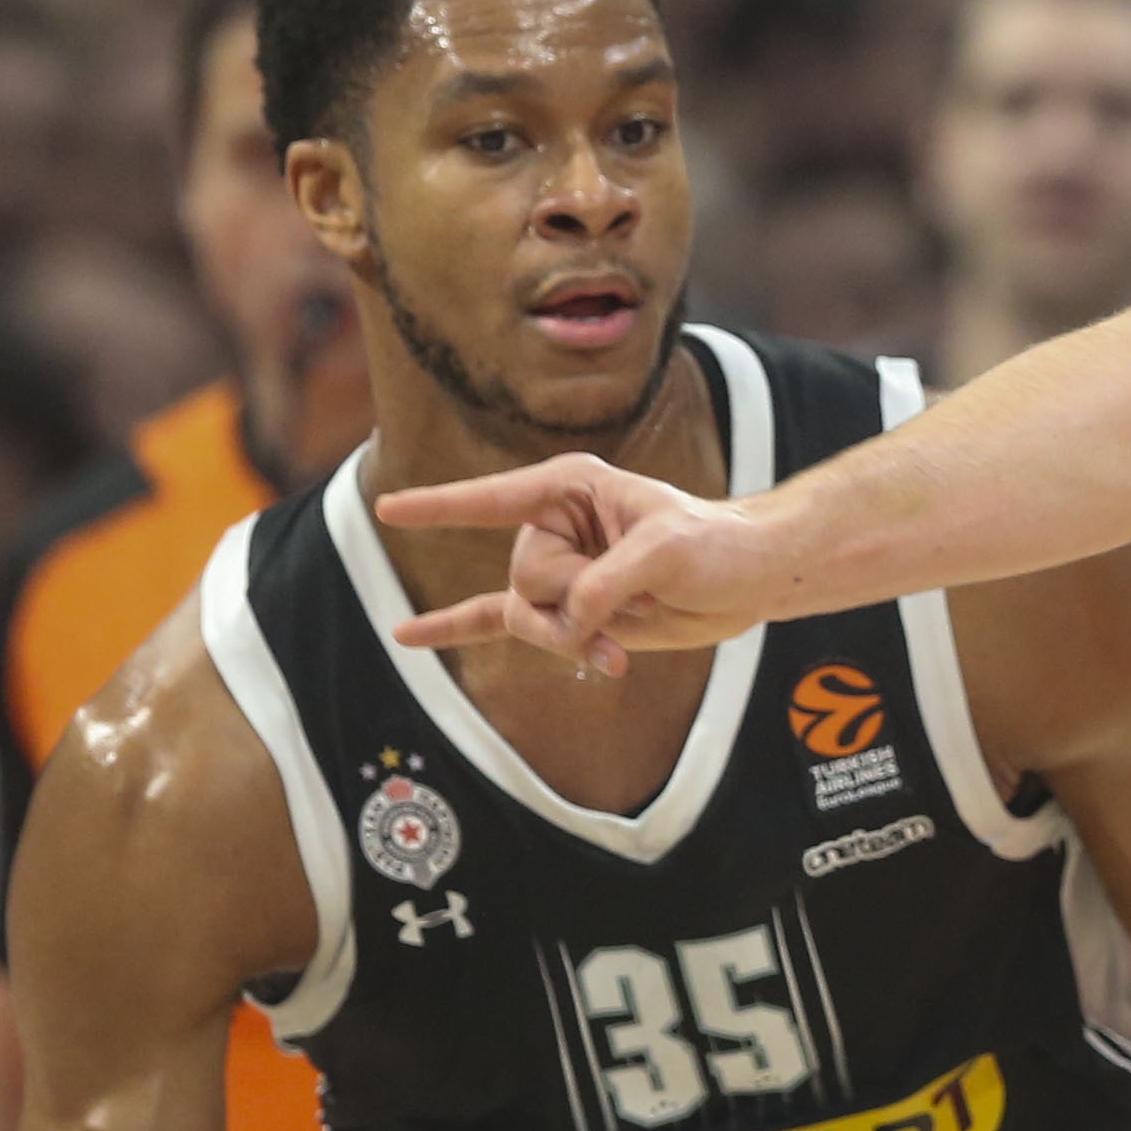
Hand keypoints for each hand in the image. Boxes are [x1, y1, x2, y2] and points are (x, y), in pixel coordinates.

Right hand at [374, 454, 778, 673]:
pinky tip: (409, 635)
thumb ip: (605, 584)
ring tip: (621, 642)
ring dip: (571, 639)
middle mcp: (555, 525)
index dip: (440, 507)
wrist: (743, 582)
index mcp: (572, 488)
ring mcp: (558, 570)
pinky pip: (495, 619)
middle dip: (575, 602)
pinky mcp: (564, 609)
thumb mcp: (667, 552)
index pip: (491, 498)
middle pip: (525, 579)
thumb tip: (569, 621)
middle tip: (634, 599)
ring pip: (525, 617)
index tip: (388, 509)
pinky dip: (453, 628)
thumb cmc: (713, 545)